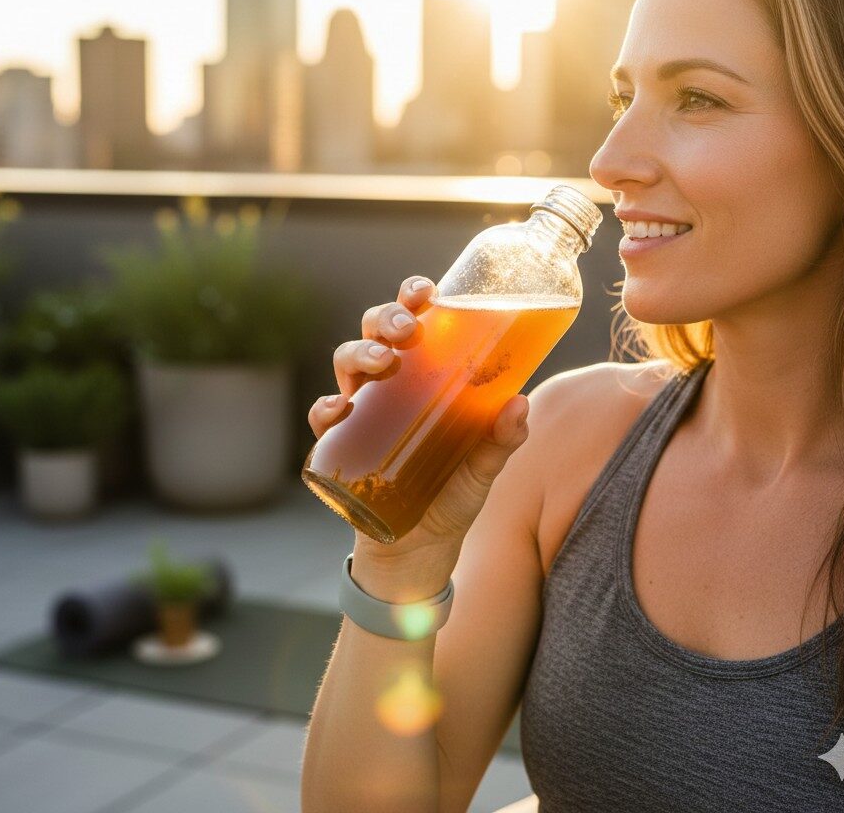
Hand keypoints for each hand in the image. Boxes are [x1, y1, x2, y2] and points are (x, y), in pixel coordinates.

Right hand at [307, 275, 530, 571]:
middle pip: (375, 331)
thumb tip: (519, 404)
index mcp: (423, 376)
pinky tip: (338, 410)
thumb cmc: (451, 496)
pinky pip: (324, 417)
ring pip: (346, 362)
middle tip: (407, 329)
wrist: (418, 551)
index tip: (428, 291)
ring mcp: (361, 411)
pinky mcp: (339, 444)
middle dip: (385, 319)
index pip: (415, 323)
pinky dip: (326, 409)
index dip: (413, 298)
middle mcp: (388, 384)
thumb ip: (500, 441)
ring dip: (359, 353)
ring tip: (381, 362)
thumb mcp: (482, 470)